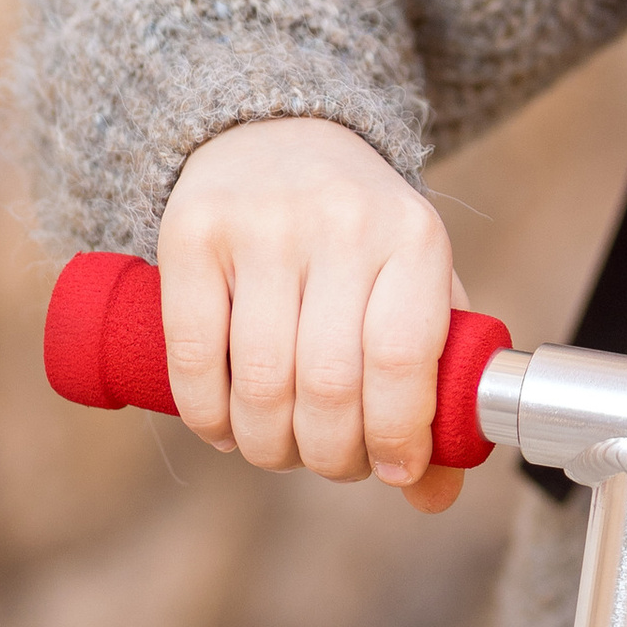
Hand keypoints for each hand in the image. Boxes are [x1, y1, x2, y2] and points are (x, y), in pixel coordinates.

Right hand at [157, 117, 469, 512]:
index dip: (397, 434)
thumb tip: (433, 495)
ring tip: (280, 450)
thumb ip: (435, 385)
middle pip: (329, 384)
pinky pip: (194, 356)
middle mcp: (340, 222)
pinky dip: (209, 416)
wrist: (279, 131)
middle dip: (330, 453)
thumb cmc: (360, 235)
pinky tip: (226, 429)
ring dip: (270, 446)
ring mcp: (261, 223)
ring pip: (262, 381)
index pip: (401, 358)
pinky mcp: (191, 231)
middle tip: (332, 462)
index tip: (393, 468)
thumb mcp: (416, 285)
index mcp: (413, 235)